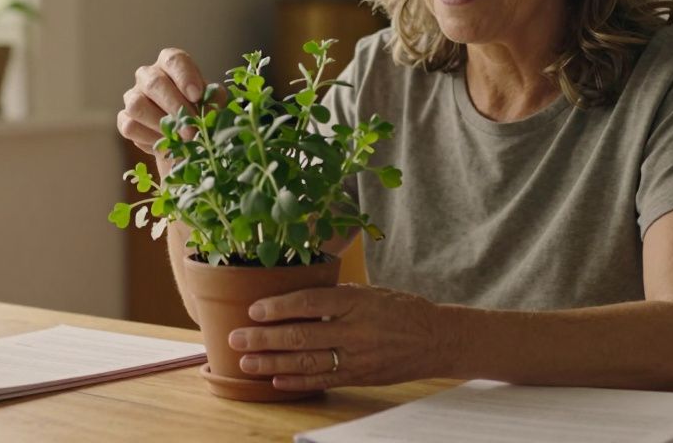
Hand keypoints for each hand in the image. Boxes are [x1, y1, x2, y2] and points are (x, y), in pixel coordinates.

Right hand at [117, 48, 210, 175]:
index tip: (197, 96)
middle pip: (154, 83)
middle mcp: (148, 75)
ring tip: (180, 138)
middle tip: (192, 129)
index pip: (174, 60)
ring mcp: (133, 96)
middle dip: (175, 107)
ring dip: (160, 124)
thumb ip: (214, 100)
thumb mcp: (214, 103)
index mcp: (171, 64)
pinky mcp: (124, 118)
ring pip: (137, 105)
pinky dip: (149, 138)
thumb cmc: (201, 111)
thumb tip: (208, 109)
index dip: (185, 77)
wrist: (186, 139)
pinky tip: (165, 143)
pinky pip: (130, 125)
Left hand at [228, 284, 447, 391]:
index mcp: (356, 301)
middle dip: (264, 338)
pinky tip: (276, 381)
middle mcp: (355, 329)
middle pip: (301, 335)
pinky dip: (297, 382)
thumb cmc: (400, 309)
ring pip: (307, 362)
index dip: (279, 306)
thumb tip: (294, 298)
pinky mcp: (360, 377)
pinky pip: (323, 381)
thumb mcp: (370, 291)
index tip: (254, 309)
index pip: (309, 302)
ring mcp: (357, 357)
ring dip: (272, 364)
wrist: (436, 339)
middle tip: (236, 338)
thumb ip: (335, 296)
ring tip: (247, 362)